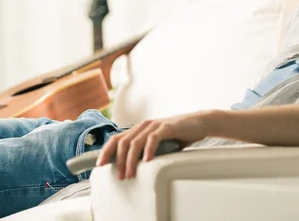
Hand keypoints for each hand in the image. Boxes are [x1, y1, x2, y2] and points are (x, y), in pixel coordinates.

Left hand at [96, 110, 213, 179]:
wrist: (199, 123)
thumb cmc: (179, 134)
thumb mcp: (159, 143)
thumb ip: (147, 150)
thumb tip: (133, 166)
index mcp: (139, 129)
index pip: (117, 138)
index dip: (106, 151)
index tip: (99, 165)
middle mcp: (144, 125)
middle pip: (122, 142)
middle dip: (117, 161)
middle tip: (119, 176)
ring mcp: (155, 125)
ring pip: (135, 142)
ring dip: (130, 159)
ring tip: (130, 173)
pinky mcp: (167, 126)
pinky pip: (153, 138)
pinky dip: (148, 150)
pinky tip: (147, 160)